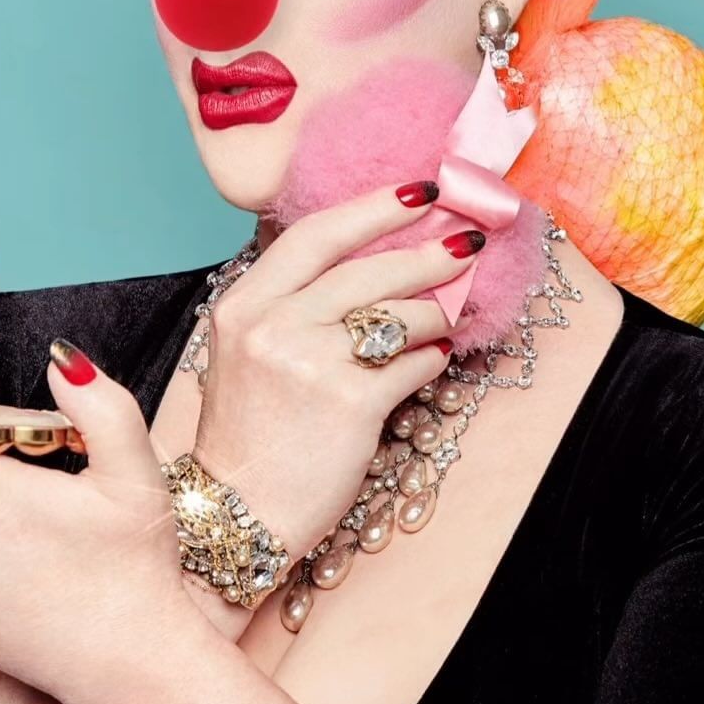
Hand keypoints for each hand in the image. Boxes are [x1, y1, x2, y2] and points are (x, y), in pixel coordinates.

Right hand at [191, 182, 482, 561]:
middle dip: (427, 251)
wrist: (236, 512)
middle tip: (467, 241)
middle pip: (367, 267)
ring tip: (448, 314)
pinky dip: (433, 358)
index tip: (418, 191)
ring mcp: (310, 363)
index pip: (316, 234)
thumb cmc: (251, 430)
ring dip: (436, 311)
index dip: (372, 207)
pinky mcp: (350, 403)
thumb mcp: (248, 349)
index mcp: (244, 304)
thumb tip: (373, 254)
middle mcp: (271, 324)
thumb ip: (294, 300)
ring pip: (399, 313)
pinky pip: (415, 363)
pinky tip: (435, 359)